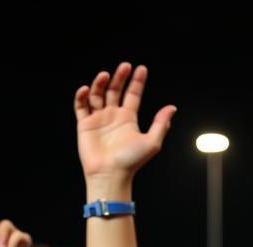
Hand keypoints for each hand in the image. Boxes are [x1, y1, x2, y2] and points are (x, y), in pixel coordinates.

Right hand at [75, 63, 175, 187]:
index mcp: (128, 119)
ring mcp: (98, 119)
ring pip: (97, 94)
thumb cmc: (131, 162)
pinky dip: (82, 96)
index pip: (133, 95)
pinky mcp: (85, 124)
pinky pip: (81, 106)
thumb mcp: (151, 142)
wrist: (111, 174)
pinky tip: (86, 89)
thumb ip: (160, 124)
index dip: (137, 81)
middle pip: (115, 90)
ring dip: (100, 83)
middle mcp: (113, 116)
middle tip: (125, 66)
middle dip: (120, 77)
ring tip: (105, 75)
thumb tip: (172, 108)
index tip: (141, 68)